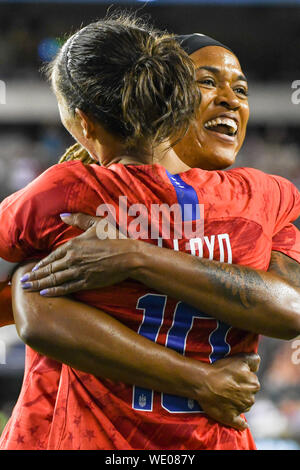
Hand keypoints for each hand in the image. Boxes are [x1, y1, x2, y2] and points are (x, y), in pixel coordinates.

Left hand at [20, 213, 139, 295]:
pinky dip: (54, 291)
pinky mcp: (87, 282)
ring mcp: (79, 272)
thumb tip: (62, 215)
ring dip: (39, 284)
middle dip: (34, 276)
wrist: (129, 256)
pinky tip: (45, 293)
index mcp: (74, 245)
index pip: (52, 256)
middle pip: (49, 269)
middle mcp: (73, 259)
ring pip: (54, 279)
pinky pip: (66, 288)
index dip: (40, 264)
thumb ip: (78, 219)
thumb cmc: (116, 238)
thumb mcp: (97, 223)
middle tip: (23, 281)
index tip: (31, 268)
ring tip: (28, 288)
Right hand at [195, 353, 260, 430]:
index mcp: (254, 384)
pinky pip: (240, 424)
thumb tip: (257, 366)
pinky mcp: (231, 418)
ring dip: (238, 401)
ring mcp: (241, 409)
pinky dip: (242, 425)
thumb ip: (254, 360)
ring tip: (225, 395)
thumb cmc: (221, 370)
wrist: (204, 383)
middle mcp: (251, 398)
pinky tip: (243, 425)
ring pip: (244, 405)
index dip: (243, 377)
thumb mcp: (240, 358)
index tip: (234, 375)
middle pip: (249, 393)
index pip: (252, 380)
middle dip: (242, 390)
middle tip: (228, 385)